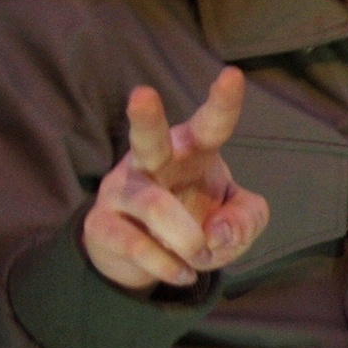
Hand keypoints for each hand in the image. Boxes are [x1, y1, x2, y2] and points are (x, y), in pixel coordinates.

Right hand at [82, 68, 270, 294]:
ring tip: (202, 254)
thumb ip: (247, 219)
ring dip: (187, 236)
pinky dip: (168, 264)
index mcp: (189, 151)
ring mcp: (120, 192)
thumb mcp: (235, 220)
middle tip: (142, 93)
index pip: (209, 125)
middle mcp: (150, 163)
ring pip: (152, 204)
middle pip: (147, 139)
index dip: (222, 102)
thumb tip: (220, 232)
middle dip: (145, 118)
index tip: (233, 74)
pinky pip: (137, 244)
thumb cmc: (195, 219)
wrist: (139, 255)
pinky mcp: (101, 226)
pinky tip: (183, 274)